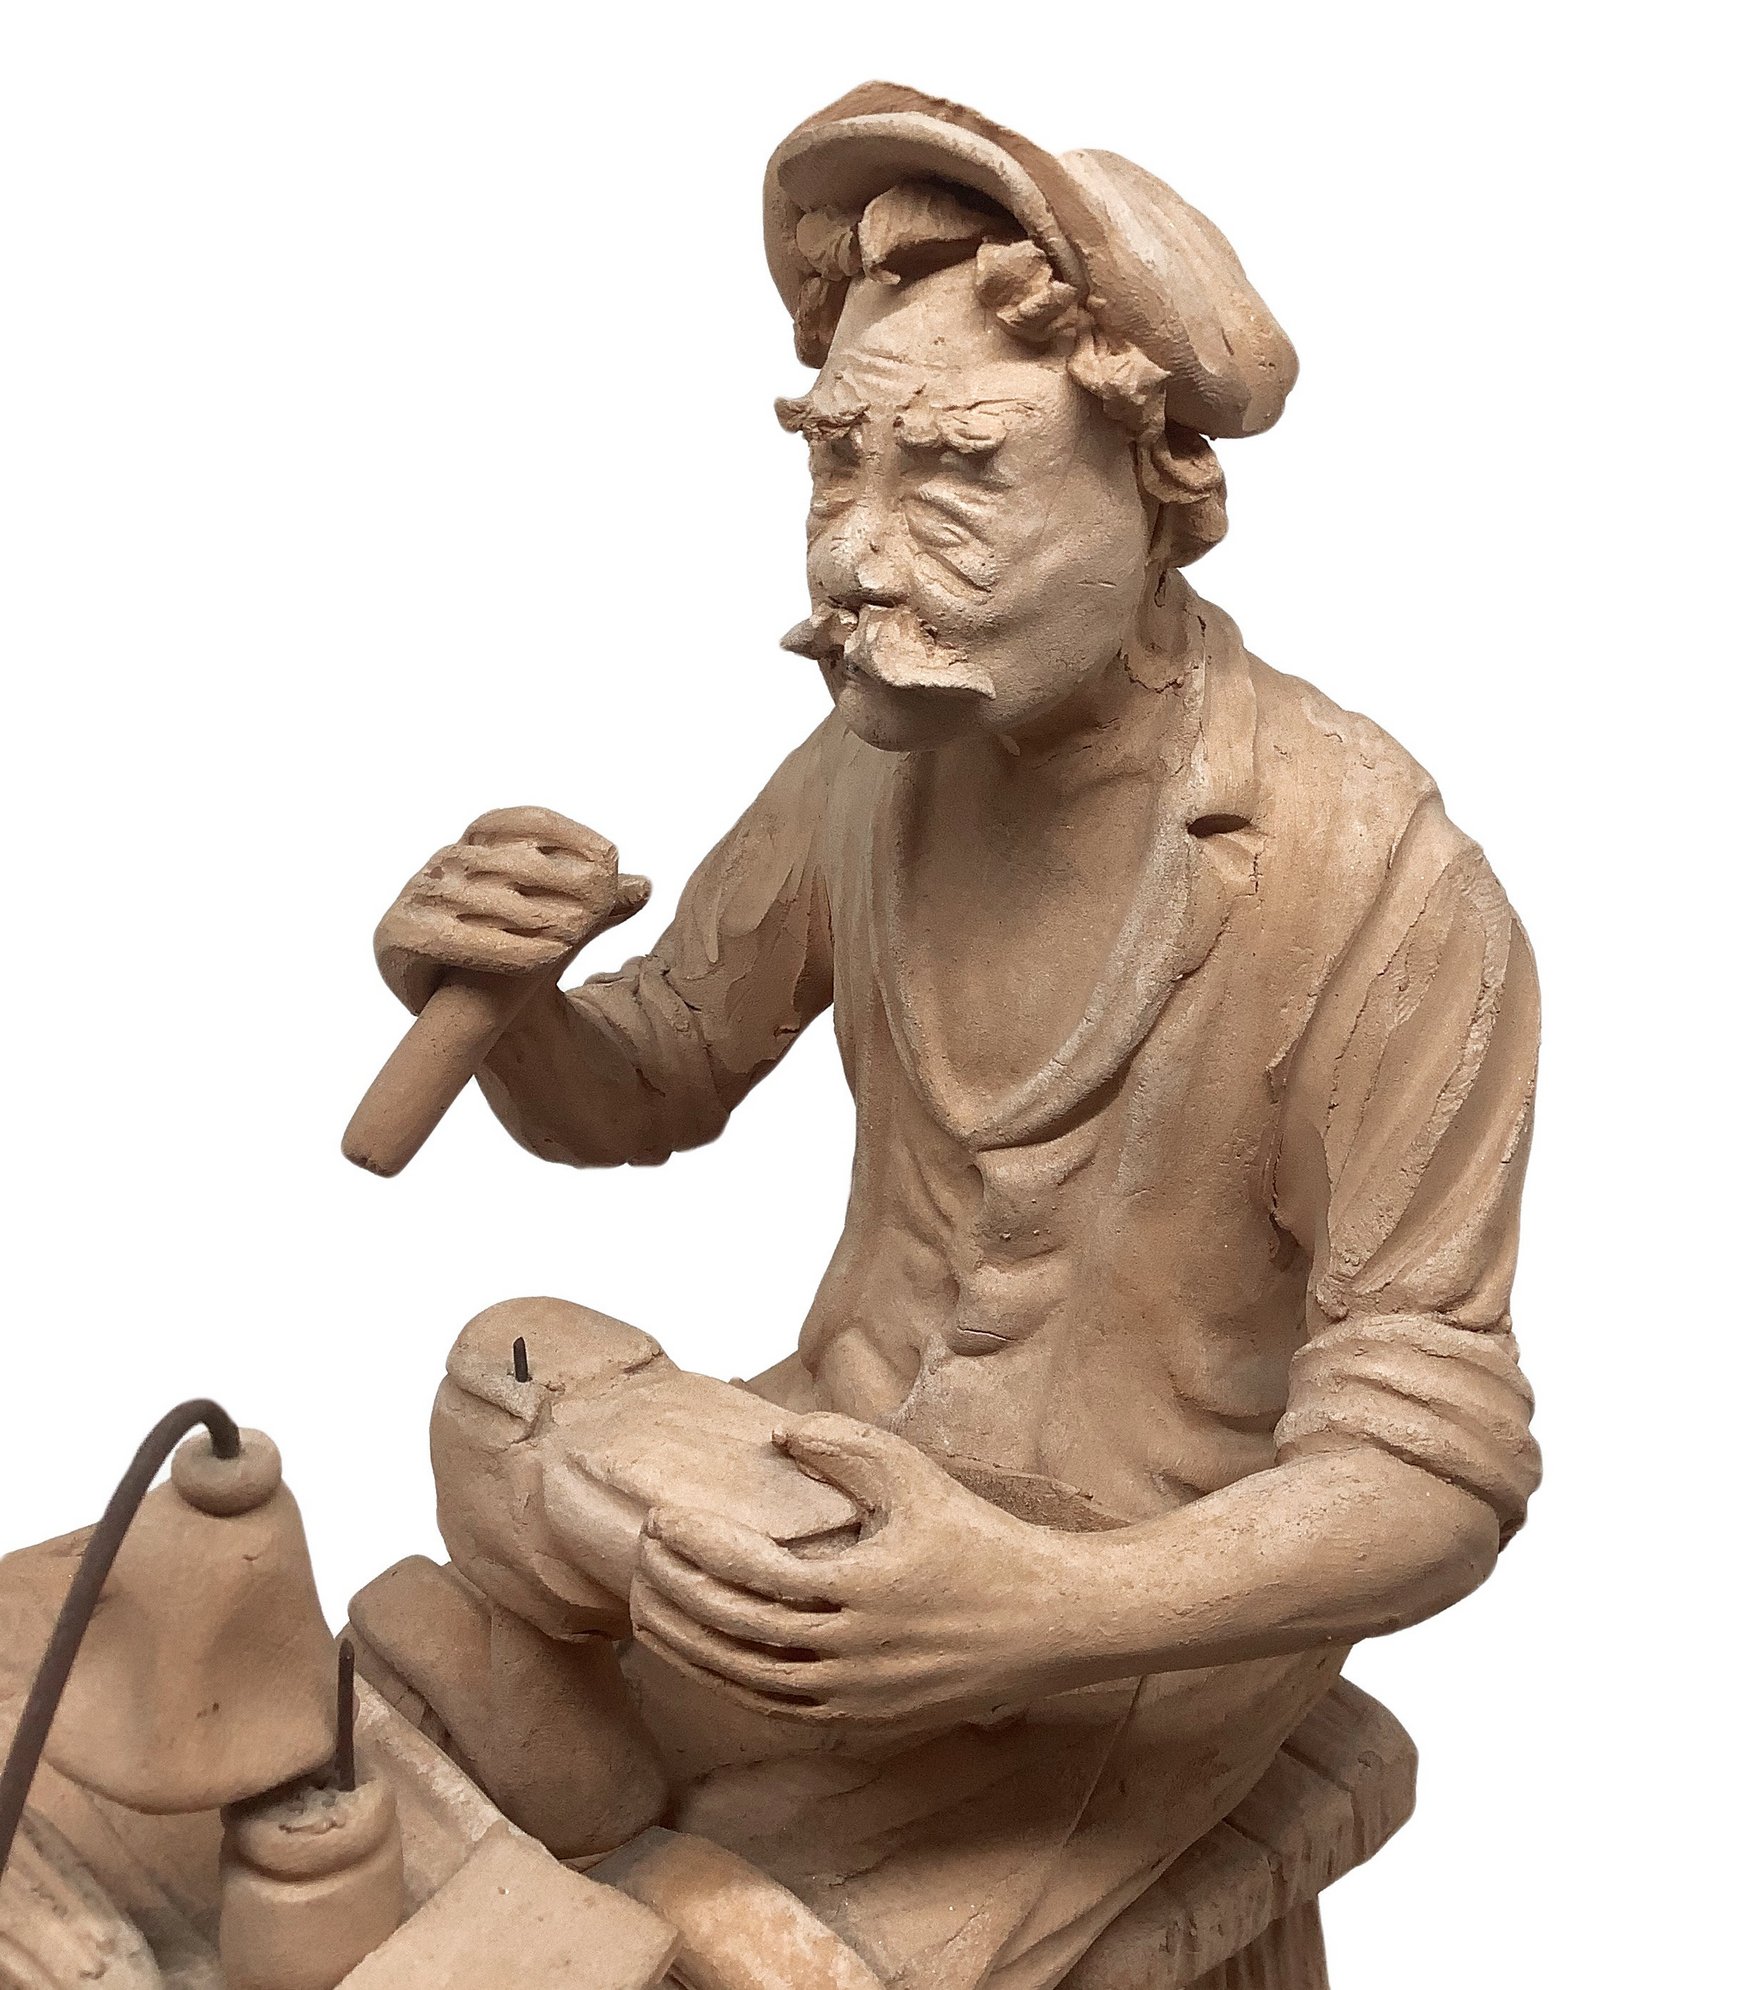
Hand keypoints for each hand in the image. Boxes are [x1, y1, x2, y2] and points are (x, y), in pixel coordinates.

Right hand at [375, 806, 649, 1011]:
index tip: (610, 856)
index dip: (565, 834)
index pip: (518, 822)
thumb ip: (596, 904)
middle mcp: (444, 863)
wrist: (457, 1009)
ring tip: (576, 931)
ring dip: (532, 913)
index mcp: (476, 846)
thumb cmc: (510, 951)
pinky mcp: (398, 936)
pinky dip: (502, 947)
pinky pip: (455, 938)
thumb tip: (644, 886)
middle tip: (600, 898)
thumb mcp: (558, 922)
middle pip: (504, 860)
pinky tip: (544, 957)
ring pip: (481, 897)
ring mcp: (417, 897)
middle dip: (556, 877)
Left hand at [628, 1414, 1103, 1728]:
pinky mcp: (862, 1720)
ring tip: (646, 1608)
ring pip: (744, 1681)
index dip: (697, 1546)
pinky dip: (727, 1682)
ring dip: (688, 1645)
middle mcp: (850, 1656)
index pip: (752, 1574)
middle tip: (637, 1554)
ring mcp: (854, 1697)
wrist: (1048, 1623)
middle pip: (734, 1632)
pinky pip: (775, 1708)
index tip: (658, 1517)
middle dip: (676, 1592)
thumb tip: (780, 1432)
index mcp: (860, 1593)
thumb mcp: (917, 1477)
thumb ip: (846, 1448)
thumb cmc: (981, 1539)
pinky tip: (701, 1656)